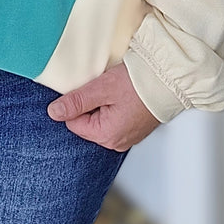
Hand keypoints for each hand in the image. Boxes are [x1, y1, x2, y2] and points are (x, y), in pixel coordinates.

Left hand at [46, 63, 161, 150]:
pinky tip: (123, 96)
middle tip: (104, 89)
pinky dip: (114, 107)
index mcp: (106, 136)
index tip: (90, 89)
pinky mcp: (133, 129)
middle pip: (86, 123)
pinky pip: (113, 120)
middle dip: (90, 104)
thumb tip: (54, 112)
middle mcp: (116, 142)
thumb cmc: (139, 84)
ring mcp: (126, 137)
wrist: (169, 80)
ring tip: (115, 92)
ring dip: (102, 105)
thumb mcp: (101, 89)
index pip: (73, 122)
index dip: (77, 102)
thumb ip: (76, 102)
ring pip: (99, 120)